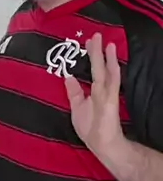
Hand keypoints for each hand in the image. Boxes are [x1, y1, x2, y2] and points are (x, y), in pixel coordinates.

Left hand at [65, 33, 123, 156]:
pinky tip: (112, 57)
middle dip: (96, 51)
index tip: (88, 42)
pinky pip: (112, 81)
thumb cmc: (90, 128)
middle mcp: (101, 89)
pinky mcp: (111, 99)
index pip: (93, 70)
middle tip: (95, 35)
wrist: (103, 145)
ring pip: (106, 70)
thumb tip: (68, 76)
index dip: (91, 56)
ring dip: (105, 56)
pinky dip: (112, 67)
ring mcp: (107, 94)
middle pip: (99, 66)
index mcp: (93, 91)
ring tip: (106, 41)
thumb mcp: (76, 107)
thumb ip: (73, 91)